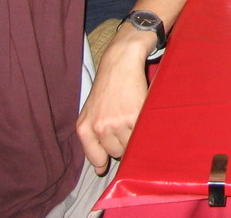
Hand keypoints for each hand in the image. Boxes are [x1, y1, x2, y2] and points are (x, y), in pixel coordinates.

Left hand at [76, 26, 152, 174]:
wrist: (120, 61)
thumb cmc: (107, 86)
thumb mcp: (90, 112)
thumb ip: (92, 140)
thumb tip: (100, 169)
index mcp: (84, 128)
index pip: (97, 159)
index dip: (107, 160)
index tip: (113, 158)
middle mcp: (99, 127)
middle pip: (116, 152)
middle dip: (123, 143)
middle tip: (127, 125)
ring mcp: (117, 122)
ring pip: (131, 144)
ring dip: (135, 135)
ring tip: (135, 118)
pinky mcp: (135, 114)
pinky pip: (142, 132)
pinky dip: (146, 128)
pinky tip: (143, 115)